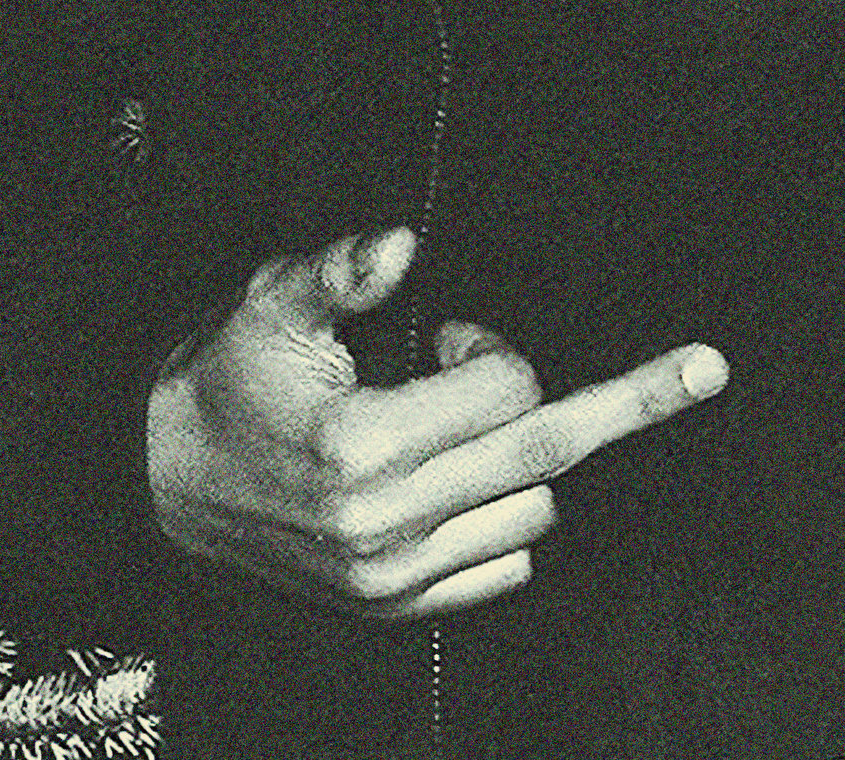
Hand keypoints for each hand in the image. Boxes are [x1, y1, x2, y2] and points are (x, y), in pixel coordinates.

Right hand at [146, 226, 728, 618]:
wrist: (161, 478)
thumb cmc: (219, 381)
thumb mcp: (267, 305)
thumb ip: (341, 270)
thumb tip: (407, 239)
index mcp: (357, 443)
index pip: (502, 389)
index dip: (490, 346)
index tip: (448, 335)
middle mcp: (384, 522)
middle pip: (544, 452)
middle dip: (612, 400)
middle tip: (683, 368)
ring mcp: (392, 575)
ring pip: (533, 509)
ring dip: (526, 455)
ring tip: (461, 423)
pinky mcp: (391, 606)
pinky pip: (505, 567)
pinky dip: (511, 517)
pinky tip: (469, 481)